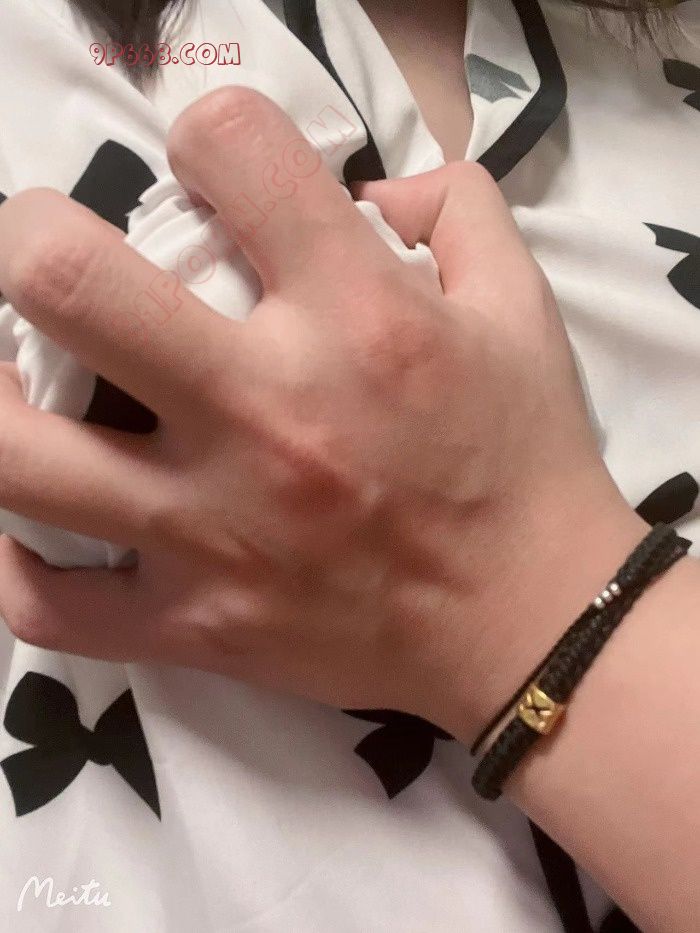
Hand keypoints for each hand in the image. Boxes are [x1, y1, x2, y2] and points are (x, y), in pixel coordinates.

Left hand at [0, 88, 644, 740]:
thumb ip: (455, 206)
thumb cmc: (524, 459)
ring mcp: (215, 530)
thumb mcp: (519, 306)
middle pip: (67, 282)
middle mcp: (266, 411)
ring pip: (16, 455)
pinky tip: (37, 523)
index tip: (211, 172)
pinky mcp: (197, 624)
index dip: (209, 133)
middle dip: (34, 239)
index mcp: (355, 316)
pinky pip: (48, 605)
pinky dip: (14, 562)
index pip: (233, 149)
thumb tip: (368, 183)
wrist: (531, 620)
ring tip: (13, 381)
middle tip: (52, 257)